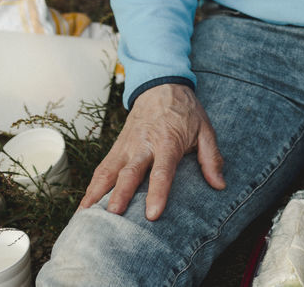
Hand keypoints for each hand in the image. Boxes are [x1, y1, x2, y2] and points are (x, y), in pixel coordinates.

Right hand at [79, 83, 225, 220]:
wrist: (162, 86)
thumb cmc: (185, 112)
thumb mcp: (205, 130)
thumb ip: (212, 158)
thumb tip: (219, 185)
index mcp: (167, 142)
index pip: (162, 171)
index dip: (158, 193)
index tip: (152, 214)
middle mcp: (143, 145)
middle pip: (130, 172)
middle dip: (121, 193)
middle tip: (113, 214)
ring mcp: (127, 147)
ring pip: (109, 171)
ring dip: (97, 193)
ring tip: (87, 216)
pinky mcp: (116, 148)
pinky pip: (102, 169)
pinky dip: (91, 187)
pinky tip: (84, 207)